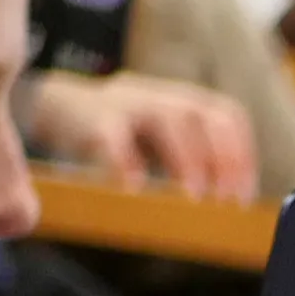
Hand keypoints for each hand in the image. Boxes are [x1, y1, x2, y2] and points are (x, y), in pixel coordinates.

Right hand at [20, 72, 260, 200]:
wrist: (53, 108)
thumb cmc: (120, 134)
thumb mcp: (161, 139)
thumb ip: (193, 159)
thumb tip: (230, 201)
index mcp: (181, 99)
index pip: (226, 116)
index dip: (240, 154)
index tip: (241, 195)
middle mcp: (159, 95)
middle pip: (202, 114)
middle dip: (221, 157)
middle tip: (223, 199)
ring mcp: (125, 102)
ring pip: (166, 118)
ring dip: (187, 160)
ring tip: (192, 196)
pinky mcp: (91, 117)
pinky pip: (111, 135)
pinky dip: (126, 161)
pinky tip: (134, 187)